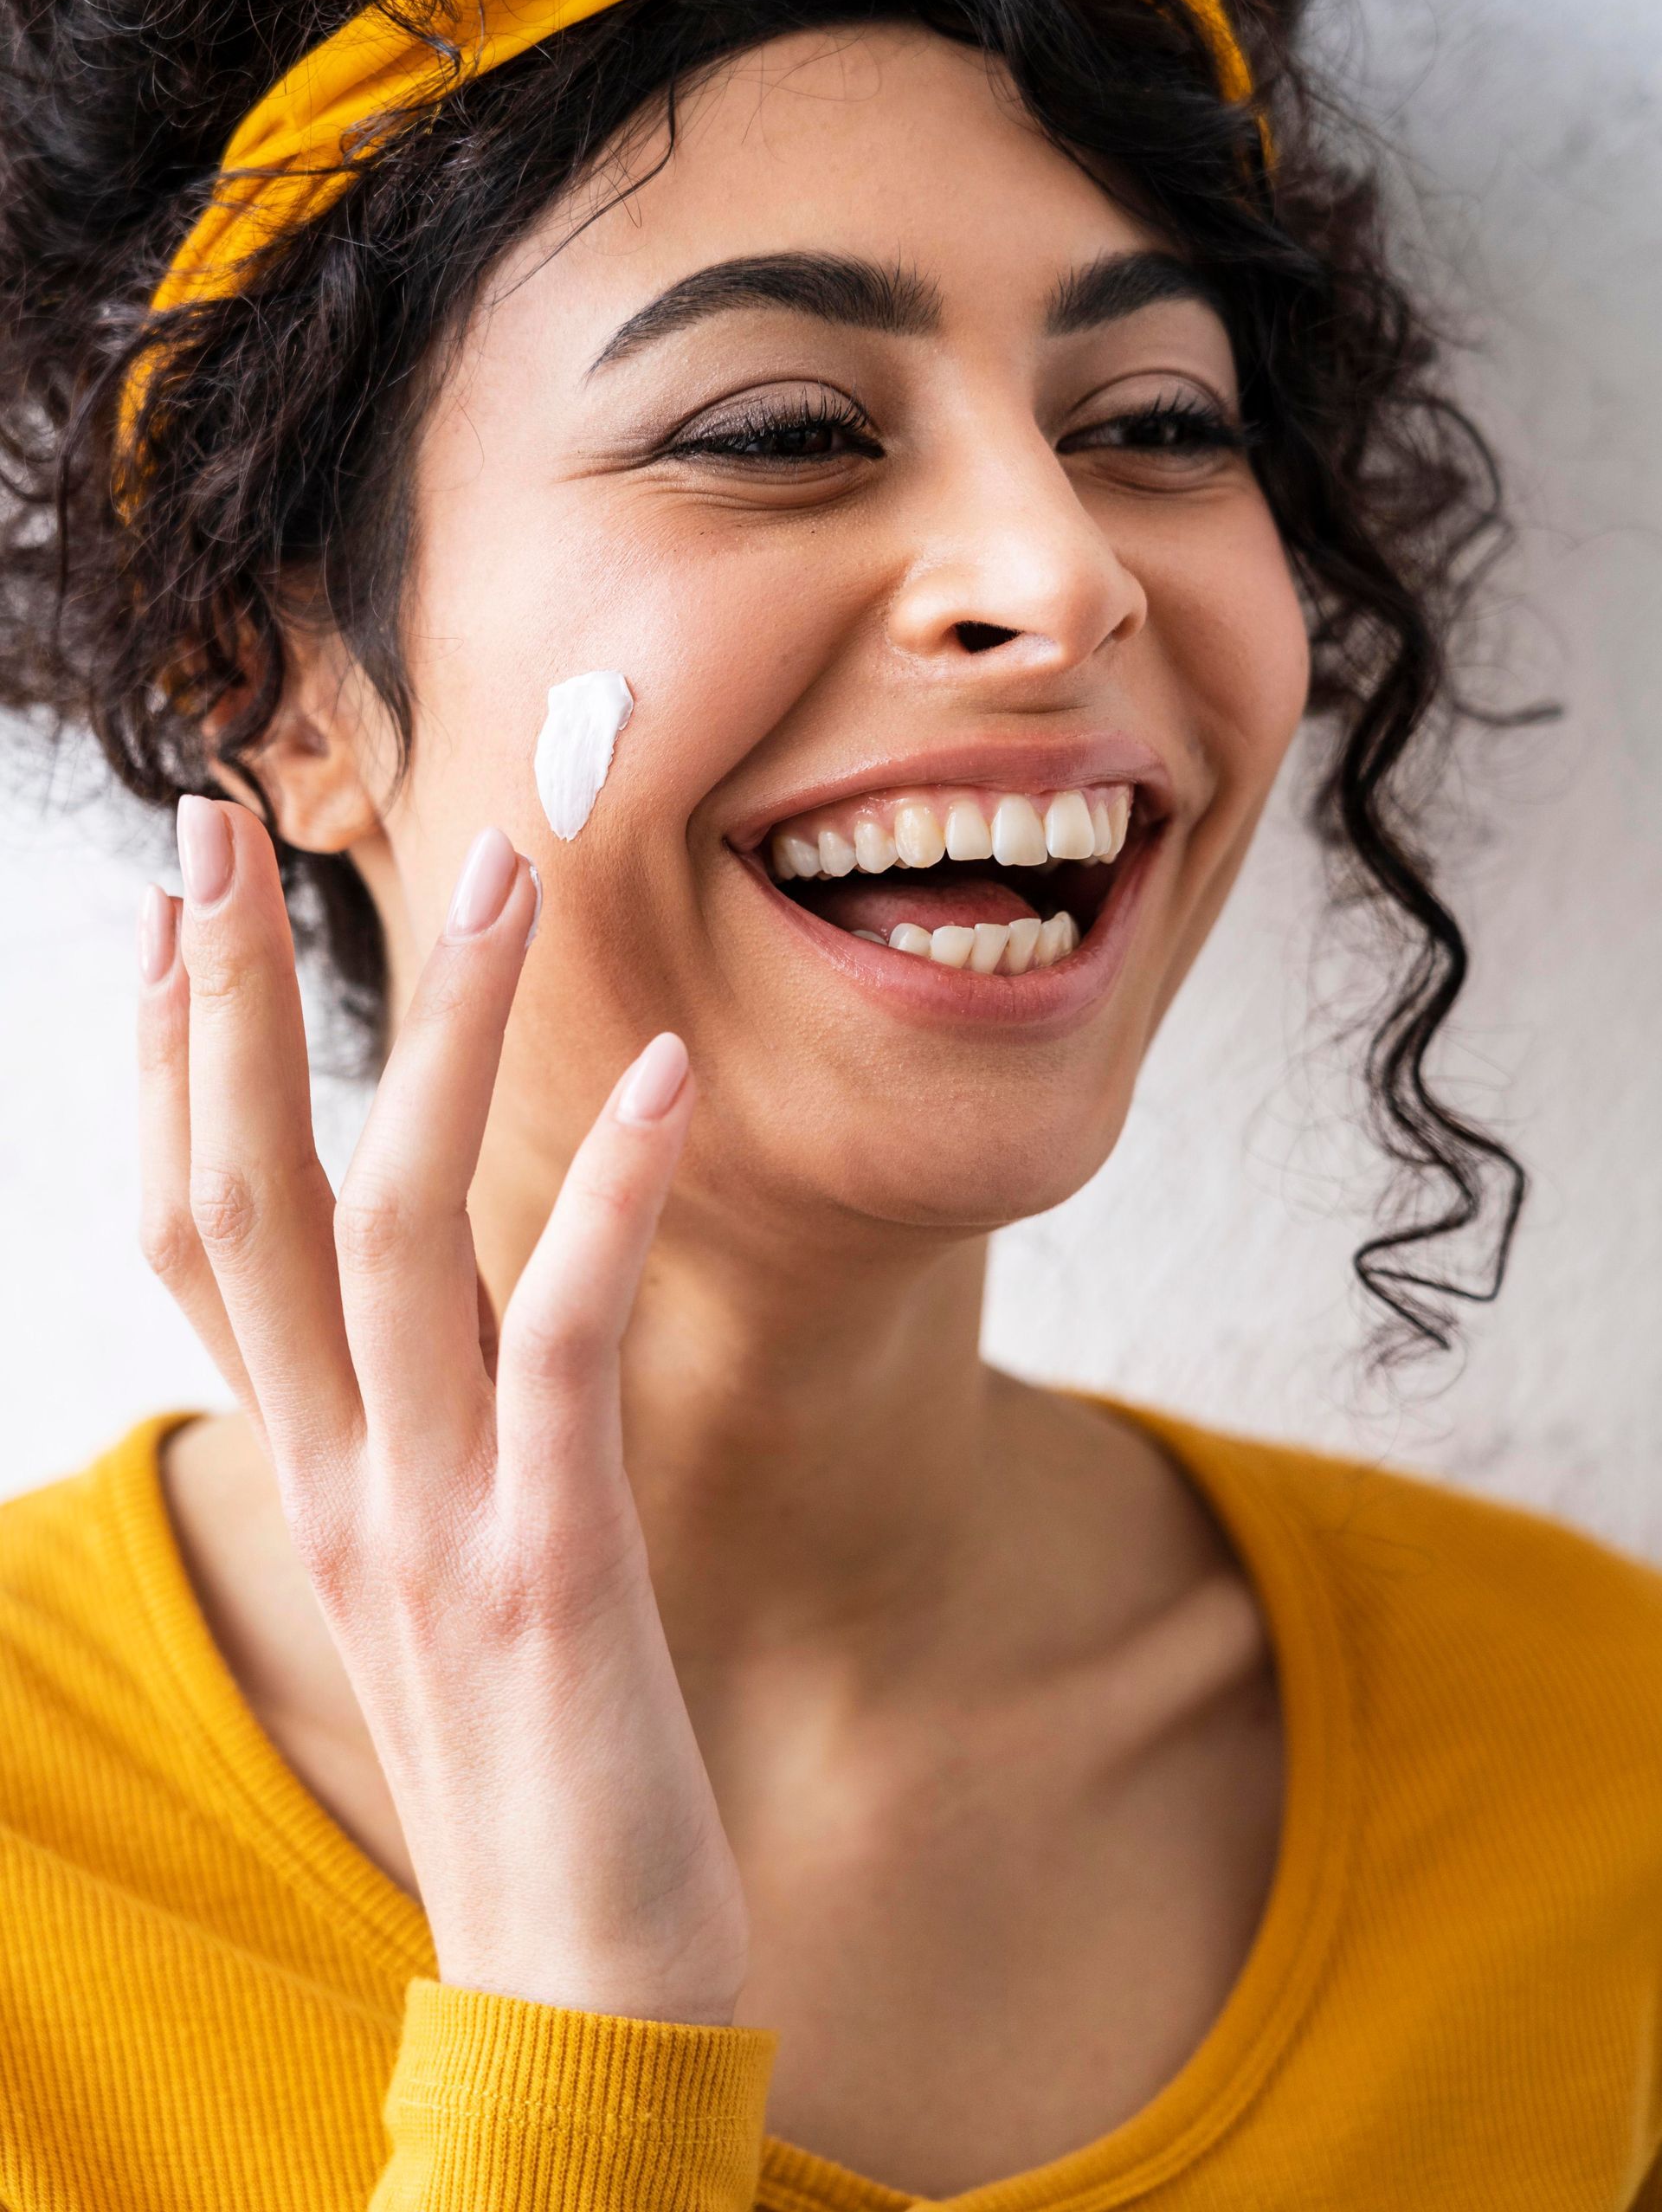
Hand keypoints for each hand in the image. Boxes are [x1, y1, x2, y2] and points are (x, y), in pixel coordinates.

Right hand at [135, 800, 747, 2024]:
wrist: (580, 1994)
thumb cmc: (536, 1763)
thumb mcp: (449, 1570)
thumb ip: (427, 1429)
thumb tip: (438, 1306)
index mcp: (316, 1474)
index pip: (196, 1235)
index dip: (172, 1067)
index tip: (179, 916)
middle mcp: (343, 1480)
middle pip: (244, 1197)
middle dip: (228, 1000)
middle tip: (218, 819)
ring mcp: (436, 1520)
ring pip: (386, 1233)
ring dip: (436, 1039)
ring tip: (494, 873)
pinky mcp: (551, 1566)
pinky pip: (563, 1341)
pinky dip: (602, 1196)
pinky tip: (660, 1071)